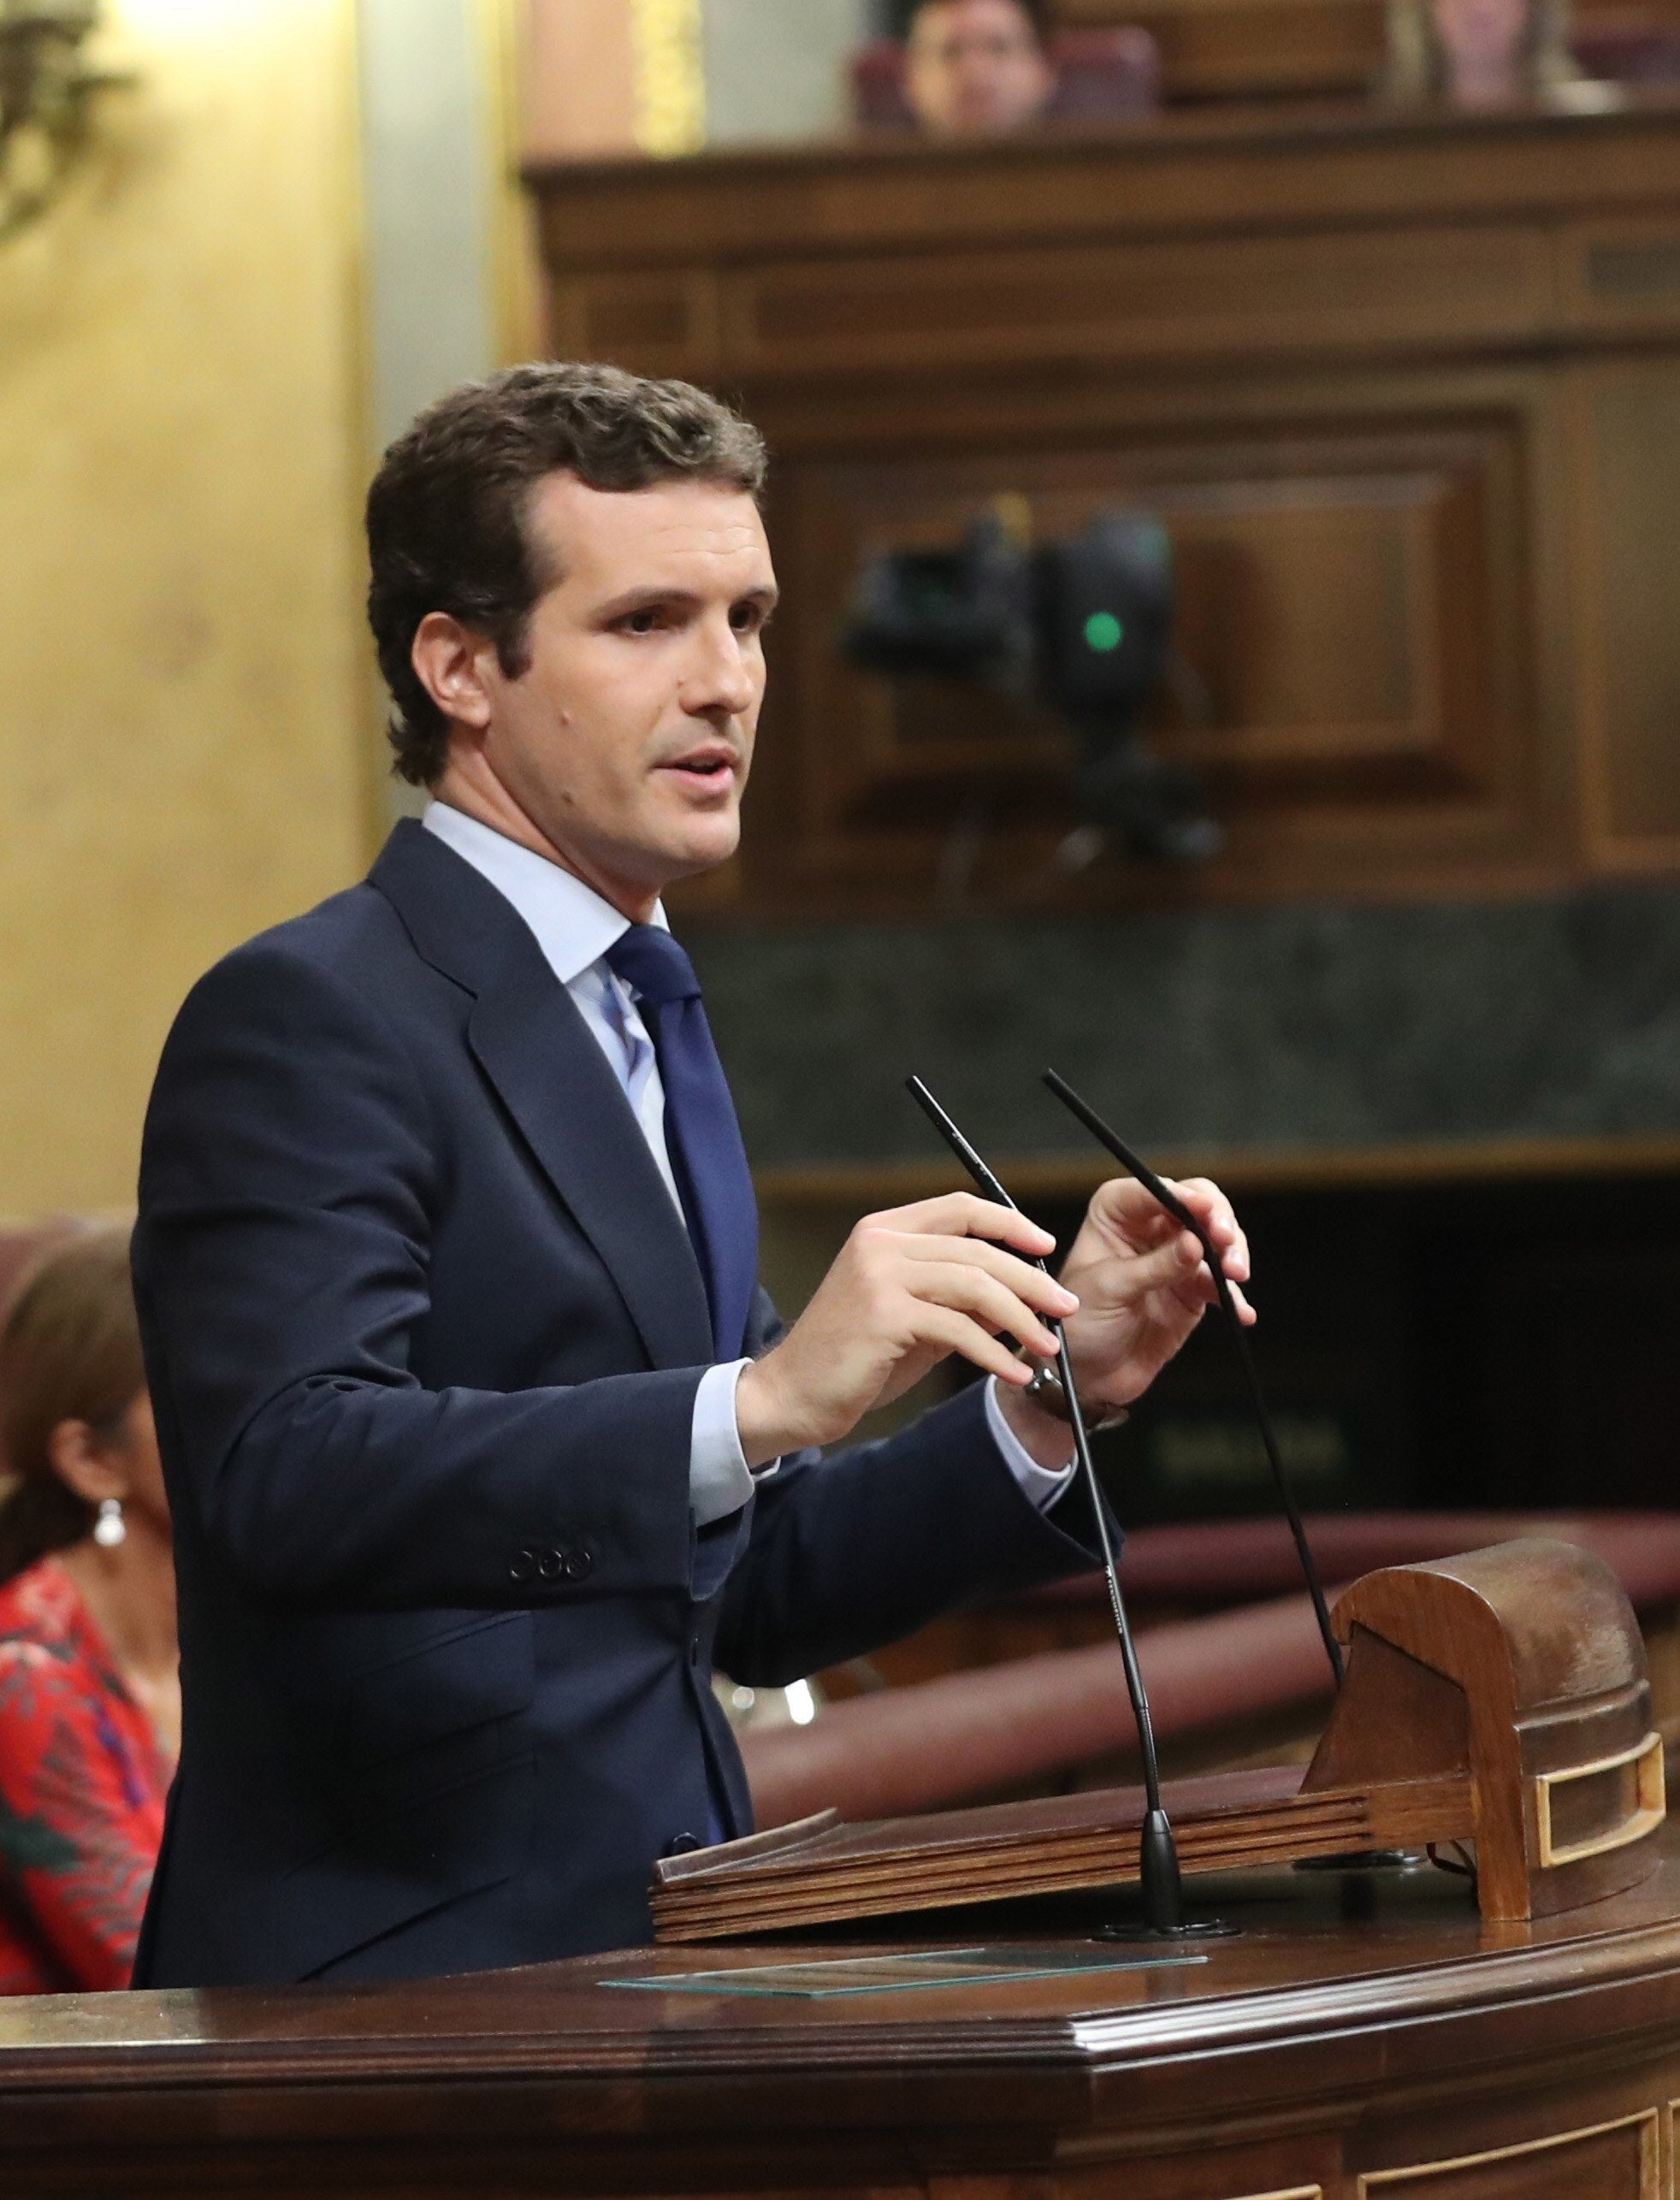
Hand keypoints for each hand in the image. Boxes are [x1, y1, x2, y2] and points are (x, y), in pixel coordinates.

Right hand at [734, 1192, 1078, 1465]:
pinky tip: (1012, 1373)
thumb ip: (959, 1301)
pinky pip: (958, 1327)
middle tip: (1065, 1307)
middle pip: (976, 1249)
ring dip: (1021, 1318)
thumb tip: (1022, 1298)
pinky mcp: (883, 1315)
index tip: (1045, 1246)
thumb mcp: (914, 1319)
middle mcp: (880, 1243)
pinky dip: (994, 1352)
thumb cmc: (853, 1359)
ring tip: (1047, 1346)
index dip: (1009, 1223)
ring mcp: (879, 1276)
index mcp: (883, 1231)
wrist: (791, 1395)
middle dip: (1030, 1280)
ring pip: (974, 1285)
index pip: (959, 1208)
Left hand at [995, 1176, 1252, 1463]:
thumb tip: (1195, 1243)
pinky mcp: (1192, 1291)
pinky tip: (1241, 1312)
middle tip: (1226, 1243)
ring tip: (1235, 1276)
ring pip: (1217, 1242)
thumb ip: (1156, 1266)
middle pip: (1198, 1207)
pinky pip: (1221, 1285)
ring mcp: (1175, 1258)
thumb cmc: (1077, 1324)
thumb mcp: (1110, 1289)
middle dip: (1218, 1221)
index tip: (1205, 1212)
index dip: (1185, 1196)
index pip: (1157, 1190)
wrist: (1085, 1375)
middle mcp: (1149, 1228)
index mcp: (1117, 1213)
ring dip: (1233, 1255)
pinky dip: (1235, 1296)